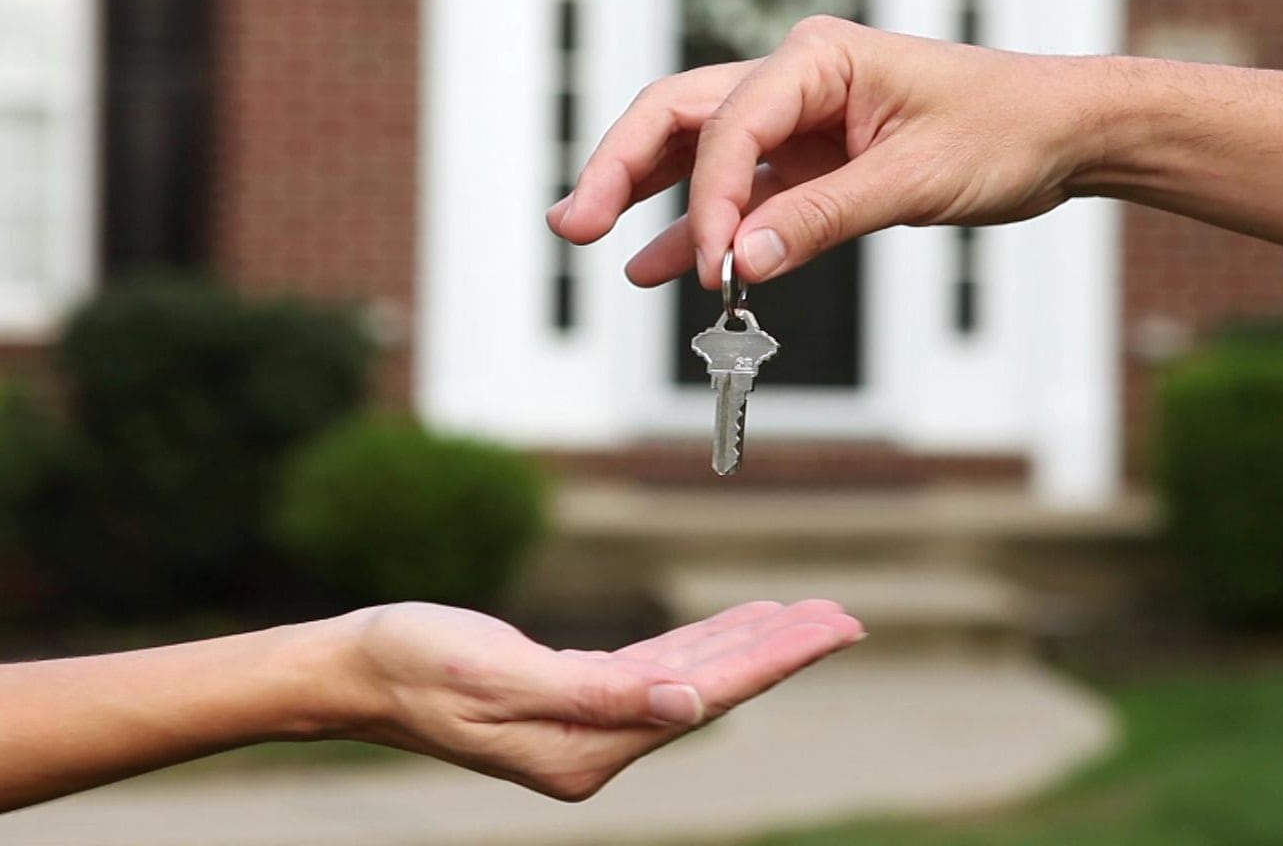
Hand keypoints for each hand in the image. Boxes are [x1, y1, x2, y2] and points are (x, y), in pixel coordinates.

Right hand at [335, 600, 862, 800]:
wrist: (356, 669)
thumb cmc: (415, 663)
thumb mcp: (502, 673)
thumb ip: (600, 694)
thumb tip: (690, 708)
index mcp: (585, 748)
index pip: (704, 700)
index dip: (773, 661)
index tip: (830, 630)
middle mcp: (596, 744)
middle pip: (711, 691)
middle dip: (780, 652)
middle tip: (845, 618)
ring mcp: (587, 724)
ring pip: (691, 678)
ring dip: (749, 644)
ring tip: (807, 616)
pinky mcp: (575, 696)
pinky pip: (657, 669)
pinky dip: (702, 643)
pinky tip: (736, 625)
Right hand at [547, 16, 1122, 286]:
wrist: (1060, 133)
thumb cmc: (1004, 130)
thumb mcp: (916, 178)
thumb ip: (824, 218)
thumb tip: (740, 263)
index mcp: (817, 58)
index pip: (729, 125)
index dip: (706, 200)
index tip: (710, 268)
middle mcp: (796, 79)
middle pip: (680, 117)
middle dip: (622, 167)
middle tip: (572, 223)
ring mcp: (801, 120)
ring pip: (699, 152)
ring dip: (644, 193)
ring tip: (586, 235)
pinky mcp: (814, 160)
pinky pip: (741, 193)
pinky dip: (701, 226)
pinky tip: (656, 263)